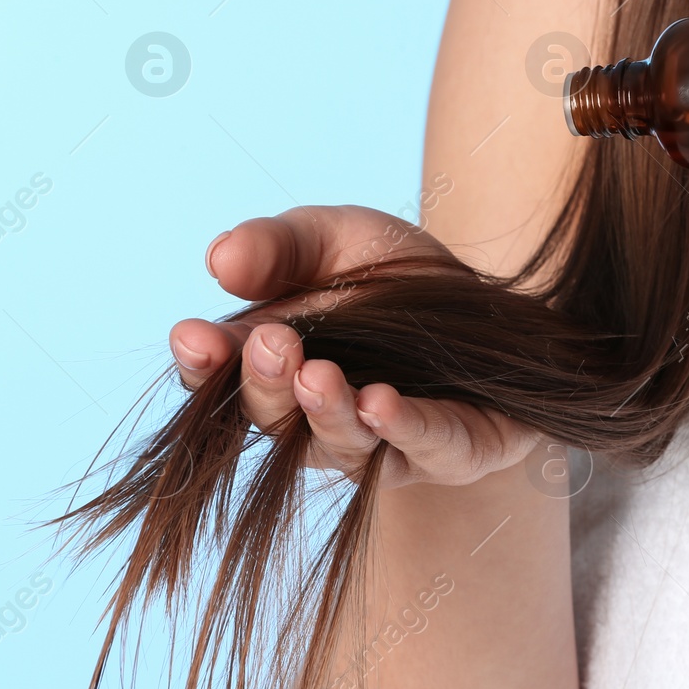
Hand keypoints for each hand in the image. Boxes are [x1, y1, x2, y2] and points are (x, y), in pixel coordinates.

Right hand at [168, 206, 546, 489]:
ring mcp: (383, 447)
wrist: (496, 302)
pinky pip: (426, 449)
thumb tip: (218, 260)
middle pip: (275, 421)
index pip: (221, 381)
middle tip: (272, 344)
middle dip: (268, 384)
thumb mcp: (332, 237)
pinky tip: (379, 403)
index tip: (191, 338)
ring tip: (319, 375)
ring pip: (343, 448)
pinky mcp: (452, 451)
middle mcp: (317, 420)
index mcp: (276, 369)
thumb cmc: (396, 276)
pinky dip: (401, 428)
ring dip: (326, 413)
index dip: (203, 366)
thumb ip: (277, 246)